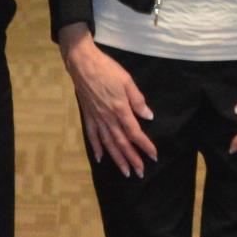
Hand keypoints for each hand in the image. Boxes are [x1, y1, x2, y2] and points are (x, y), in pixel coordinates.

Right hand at [57, 24, 156, 177]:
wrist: (82, 63)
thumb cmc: (107, 69)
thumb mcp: (127, 80)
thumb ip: (138, 100)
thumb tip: (148, 116)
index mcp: (120, 109)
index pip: (135, 133)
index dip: (145, 146)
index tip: (153, 156)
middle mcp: (108, 118)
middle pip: (122, 143)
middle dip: (132, 159)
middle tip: (140, 172)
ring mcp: (96, 118)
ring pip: (108, 144)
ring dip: (117, 159)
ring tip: (125, 172)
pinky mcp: (88, 115)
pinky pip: (92, 136)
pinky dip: (96, 148)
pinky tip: (101, 158)